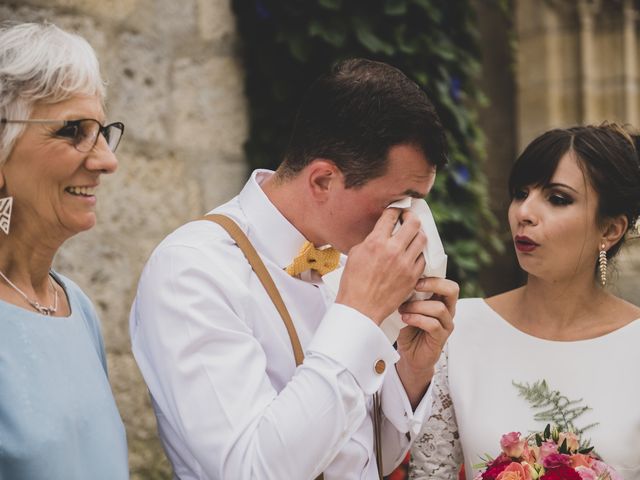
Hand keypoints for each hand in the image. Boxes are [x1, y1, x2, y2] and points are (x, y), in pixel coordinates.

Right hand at [335, 208, 425, 324]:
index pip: (392, 215)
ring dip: (417, 234)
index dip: (395, 210)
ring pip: (422, 239)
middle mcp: (393, 250)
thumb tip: (381, 232)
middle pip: (413, 223)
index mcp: (376, 242)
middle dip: (411, 217)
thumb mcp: (355, 253)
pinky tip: (412, 255)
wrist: (361, 308)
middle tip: (407, 219)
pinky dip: (418, 254)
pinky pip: (423, 258)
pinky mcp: (413, 276)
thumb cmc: (354, 282)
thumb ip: (371, 239)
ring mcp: (405, 264)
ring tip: (412, 236)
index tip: (396, 211)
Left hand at [395, 277, 457, 408]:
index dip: (432, 275)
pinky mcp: (441, 337)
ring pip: (440, 308)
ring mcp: (446, 324)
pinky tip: (405, 319)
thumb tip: (397, 277)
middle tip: (415, 286)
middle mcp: (448, 310)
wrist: (409, 355)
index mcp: (440, 299)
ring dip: (418, 306)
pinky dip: (417, 319)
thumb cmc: (407, 327)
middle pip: (452, 289)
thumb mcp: (407, 306)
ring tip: (402, 309)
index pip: (446, 280)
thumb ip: (408, 294)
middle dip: (433, 284)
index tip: (413, 275)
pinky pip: (433, 324)